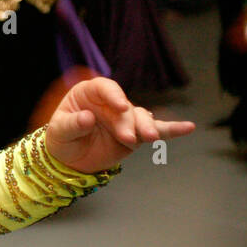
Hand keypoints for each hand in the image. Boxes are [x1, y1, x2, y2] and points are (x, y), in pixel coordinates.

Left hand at [46, 76, 194, 172]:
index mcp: (89, 93)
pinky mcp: (137, 133)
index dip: (114, 94)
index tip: (120, 106)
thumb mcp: (58, 133)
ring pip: (142, 118)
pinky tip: (188, 127)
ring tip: (150, 138)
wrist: (70, 159)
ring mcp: (126, 117)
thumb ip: (71, 125)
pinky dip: (172, 129)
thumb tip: (86, 118)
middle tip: (128, 138)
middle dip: (129, 122)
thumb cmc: (61, 139)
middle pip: (126, 107)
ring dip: (147, 127)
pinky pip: (157, 130)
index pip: (105, 87)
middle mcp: (111, 102)